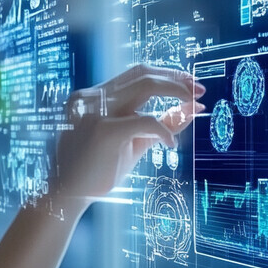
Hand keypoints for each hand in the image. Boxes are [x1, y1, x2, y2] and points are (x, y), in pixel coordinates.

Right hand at [54, 64, 204, 202]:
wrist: (67, 194)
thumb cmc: (97, 170)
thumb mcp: (133, 142)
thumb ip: (160, 124)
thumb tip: (193, 108)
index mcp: (93, 97)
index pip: (135, 74)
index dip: (167, 74)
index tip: (190, 84)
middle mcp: (92, 98)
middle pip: (143, 72)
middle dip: (176, 78)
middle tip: (200, 88)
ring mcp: (96, 112)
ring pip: (145, 85)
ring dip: (175, 90)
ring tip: (194, 103)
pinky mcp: (104, 130)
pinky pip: (146, 120)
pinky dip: (164, 129)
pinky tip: (170, 143)